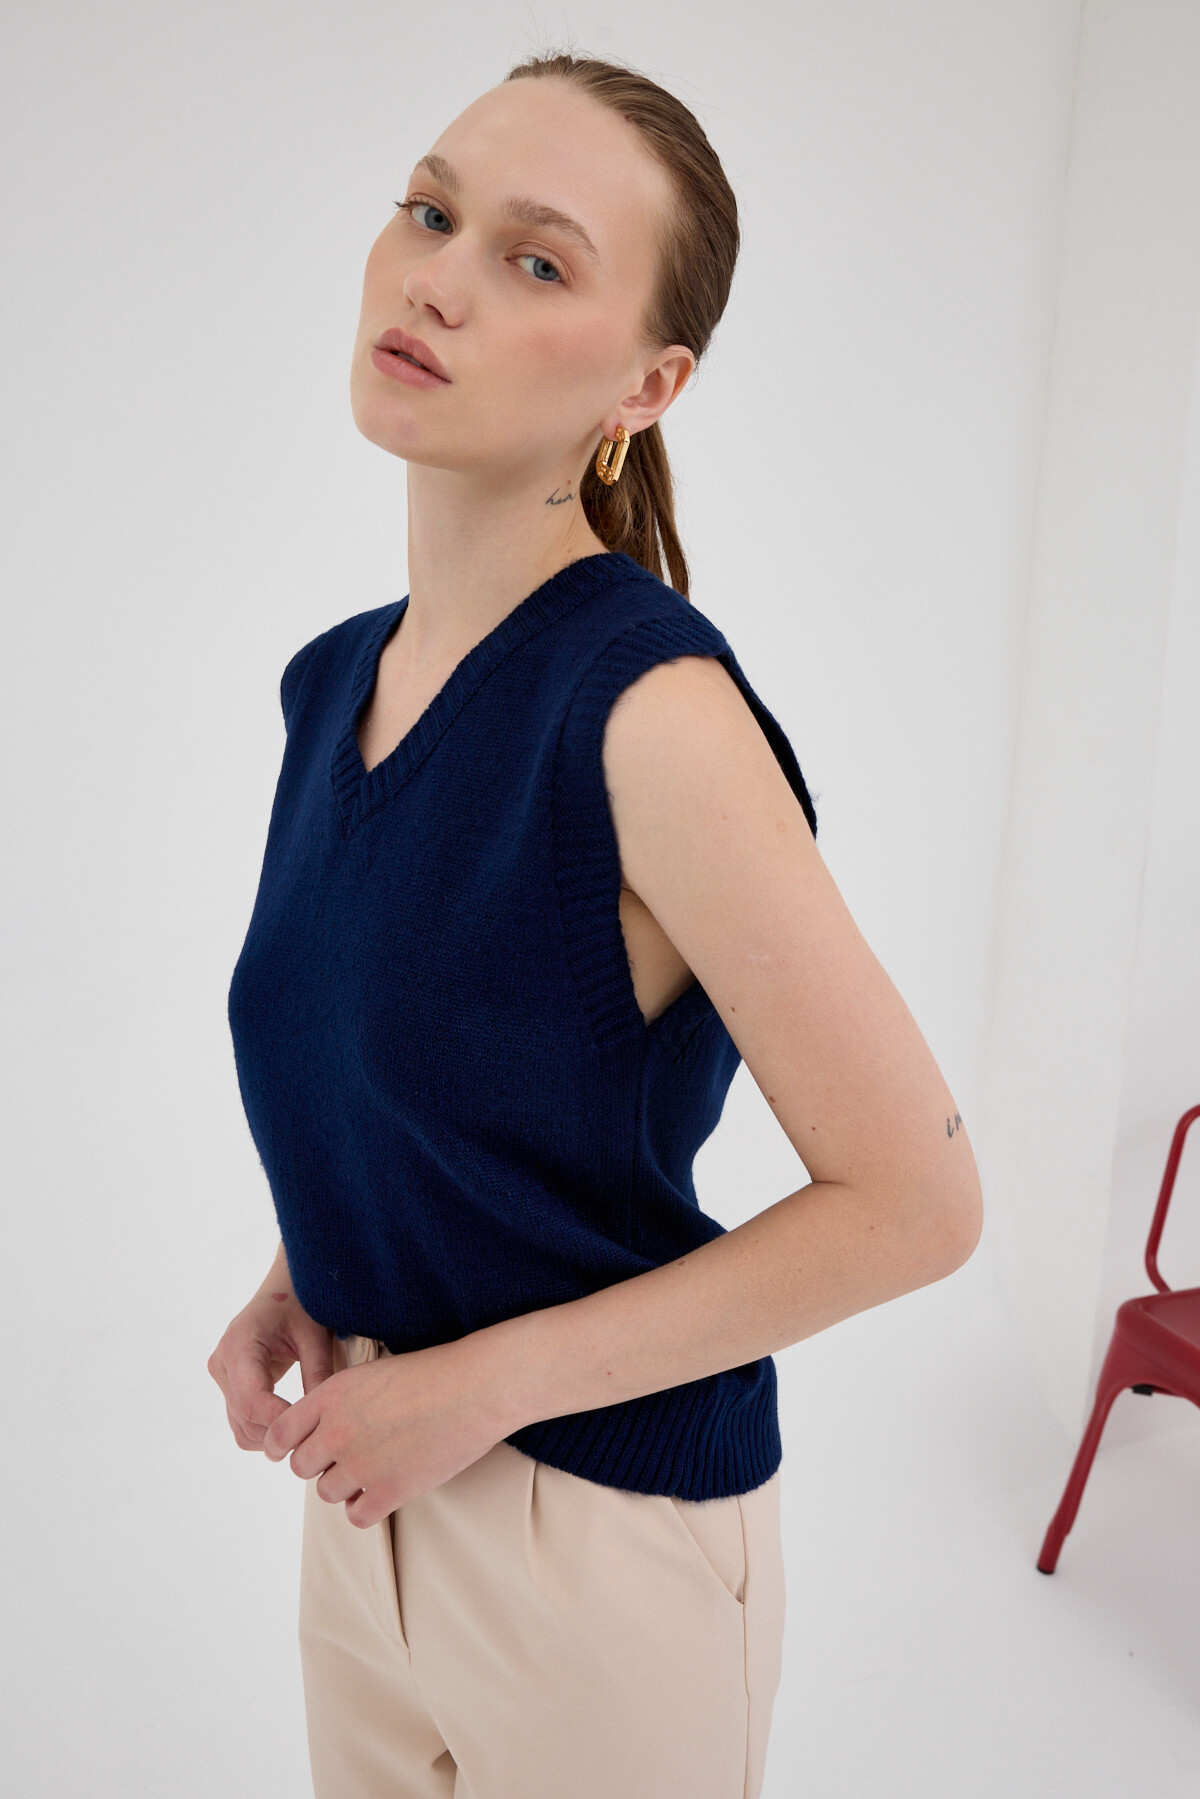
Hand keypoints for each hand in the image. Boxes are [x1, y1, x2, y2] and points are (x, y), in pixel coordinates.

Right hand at [208, 1252, 334, 1449]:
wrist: (284, 1289)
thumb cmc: (302, 1304)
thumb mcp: (315, 1336)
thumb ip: (319, 1374)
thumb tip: (324, 1419)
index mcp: (239, 1345)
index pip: (253, 1401)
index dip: (281, 1422)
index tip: (313, 1428)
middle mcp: (222, 1363)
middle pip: (246, 1418)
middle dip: (281, 1432)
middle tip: (317, 1434)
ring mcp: (222, 1376)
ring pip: (241, 1426)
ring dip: (272, 1436)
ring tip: (307, 1430)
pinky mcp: (228, 1385)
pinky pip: (241, 1422)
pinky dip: (265, 1431)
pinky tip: (292, 1424)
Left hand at [262, 1334, 507, 1528]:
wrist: (475, 1388)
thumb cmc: (433, 1373)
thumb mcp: (372, 1373)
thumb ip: (339, 1401)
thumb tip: (319, 1429)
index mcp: (331, 1395)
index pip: (279, 1434)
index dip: (284, 1445)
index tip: (295, 1450)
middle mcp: (337, 1431)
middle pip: (302, 1466)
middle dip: (320, 1463)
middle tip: (347, 1455)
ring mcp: (361, 1465)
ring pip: (327, 1492)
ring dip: (345, 1484)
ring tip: (372, 1469)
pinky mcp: (389, 1492)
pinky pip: (356, 1516)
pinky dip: (365, 1507)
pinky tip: (383, 1490)